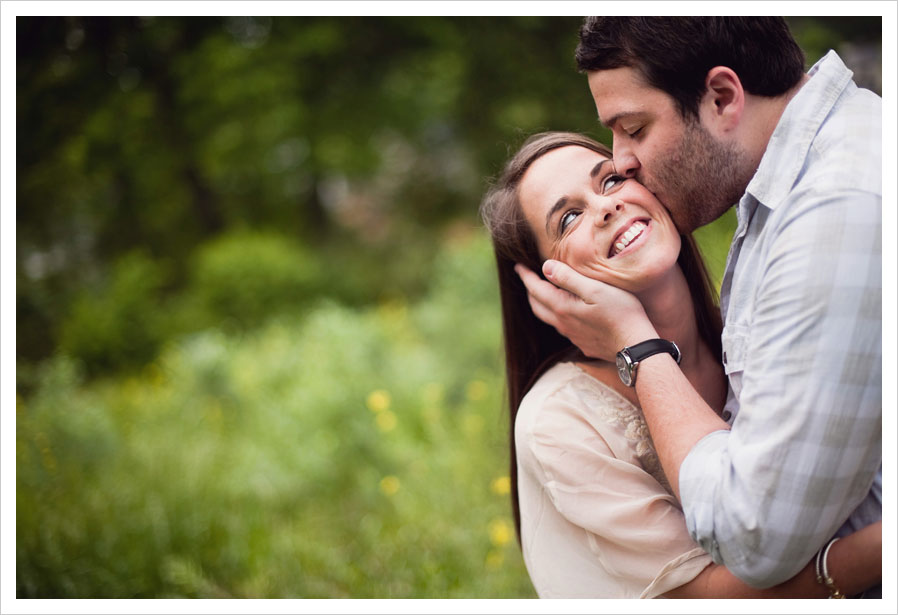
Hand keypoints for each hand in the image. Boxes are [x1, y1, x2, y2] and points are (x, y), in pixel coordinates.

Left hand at [515, 259, 656, 360]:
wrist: (635, 347)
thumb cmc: (620, 313)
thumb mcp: (595, 289)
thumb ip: (568, 278)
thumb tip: (545, 267)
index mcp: (562, 308)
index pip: (536, 289)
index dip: (525, 276)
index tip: (518, 266)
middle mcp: (563, 324)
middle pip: (537, 306)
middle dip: (530, 290)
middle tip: (528, 278)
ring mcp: (573, 336)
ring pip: (549, 318)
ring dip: (542, 304)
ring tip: (544, 293)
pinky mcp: (584, 343)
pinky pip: (564, 328)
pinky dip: (558, 315)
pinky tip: (568, 312)